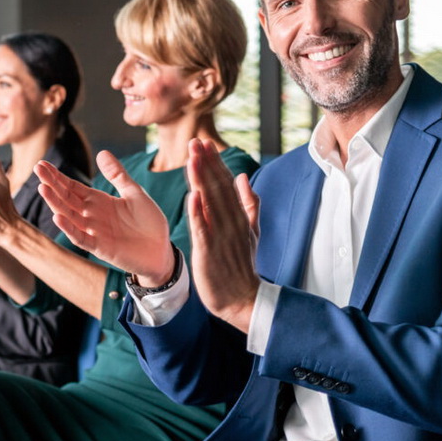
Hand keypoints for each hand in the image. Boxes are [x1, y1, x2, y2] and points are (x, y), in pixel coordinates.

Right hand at [37, 149, 172, 284]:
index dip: (58, 176)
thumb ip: (117, 175)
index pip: (73, 187)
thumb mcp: (135, 193)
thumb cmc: (149, 222)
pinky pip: (81, 238)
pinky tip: (58, 217)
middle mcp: (92, 215)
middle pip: (67, 198)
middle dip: (52, 184)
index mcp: (99, 201)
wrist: (162, 251)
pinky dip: (69, 229)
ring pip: (69, 216)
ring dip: (55, 203)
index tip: (42, 164)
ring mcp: (94, 232)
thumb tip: (102, 152)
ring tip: (42, 188)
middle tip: (37, 168)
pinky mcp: (100, 247)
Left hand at [186, 138, 260, 332]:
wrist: (242, 298)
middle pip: (217, 188)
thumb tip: (244, 177)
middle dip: (206, 164)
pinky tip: (192, 195)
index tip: (204, 143)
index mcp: (239, 216)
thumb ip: (248, 203)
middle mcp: (231, 222)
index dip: (215, 163)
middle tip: (195, 141)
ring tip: (192, 159)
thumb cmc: (241, 264)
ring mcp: (221, 236)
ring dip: (201, 180)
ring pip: (210, 203)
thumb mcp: (249, 231)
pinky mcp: (209, 252)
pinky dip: (198, 212)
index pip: (226, 184)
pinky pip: (203, 229)